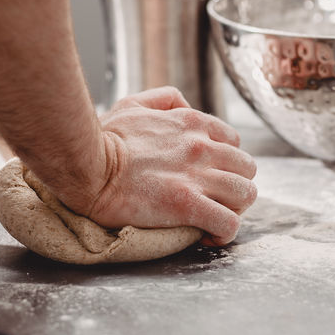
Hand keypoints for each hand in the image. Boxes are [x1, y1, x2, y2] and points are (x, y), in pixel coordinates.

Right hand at [88, 87, 257, 245]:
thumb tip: (183, 103)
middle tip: (216, 198)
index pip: (233, 142)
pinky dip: (224, 232)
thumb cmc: (104, 138)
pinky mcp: (187, 205)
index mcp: (192, 123)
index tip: (210, 175)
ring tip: (215, 216)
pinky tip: (209, 236)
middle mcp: (201, 147)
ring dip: (234, 208)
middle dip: (235, 184)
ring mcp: (197, 177)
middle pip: (246, 168)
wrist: (88, 166)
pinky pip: (228, 222)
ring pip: (245, 193)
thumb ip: (164, 98)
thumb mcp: (134, 103)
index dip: (226, 161)